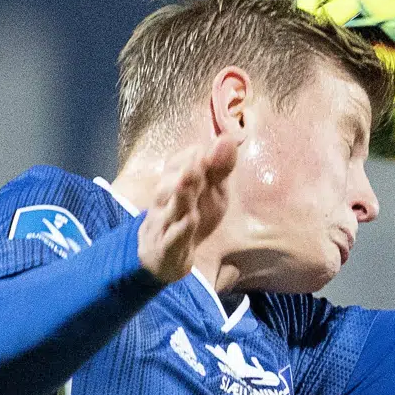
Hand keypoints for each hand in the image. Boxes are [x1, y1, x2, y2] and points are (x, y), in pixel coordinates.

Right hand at [137, 144, 237, 282]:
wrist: (165, 257)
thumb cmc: (191, 215)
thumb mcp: (211, 192)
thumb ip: (219, 168)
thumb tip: (229, 137)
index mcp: (174, 183)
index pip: (178, 163)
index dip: (191, 158)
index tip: (202, 152)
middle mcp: (166, 200)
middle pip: (170, 184)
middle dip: (185, 171)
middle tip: (198, 158)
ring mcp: (164, 224)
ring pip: (169, 209)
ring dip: (180, 195)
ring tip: (187, 181)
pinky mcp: (166, 247)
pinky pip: (171, 239)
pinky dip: (179, 230)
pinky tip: (190, 221)